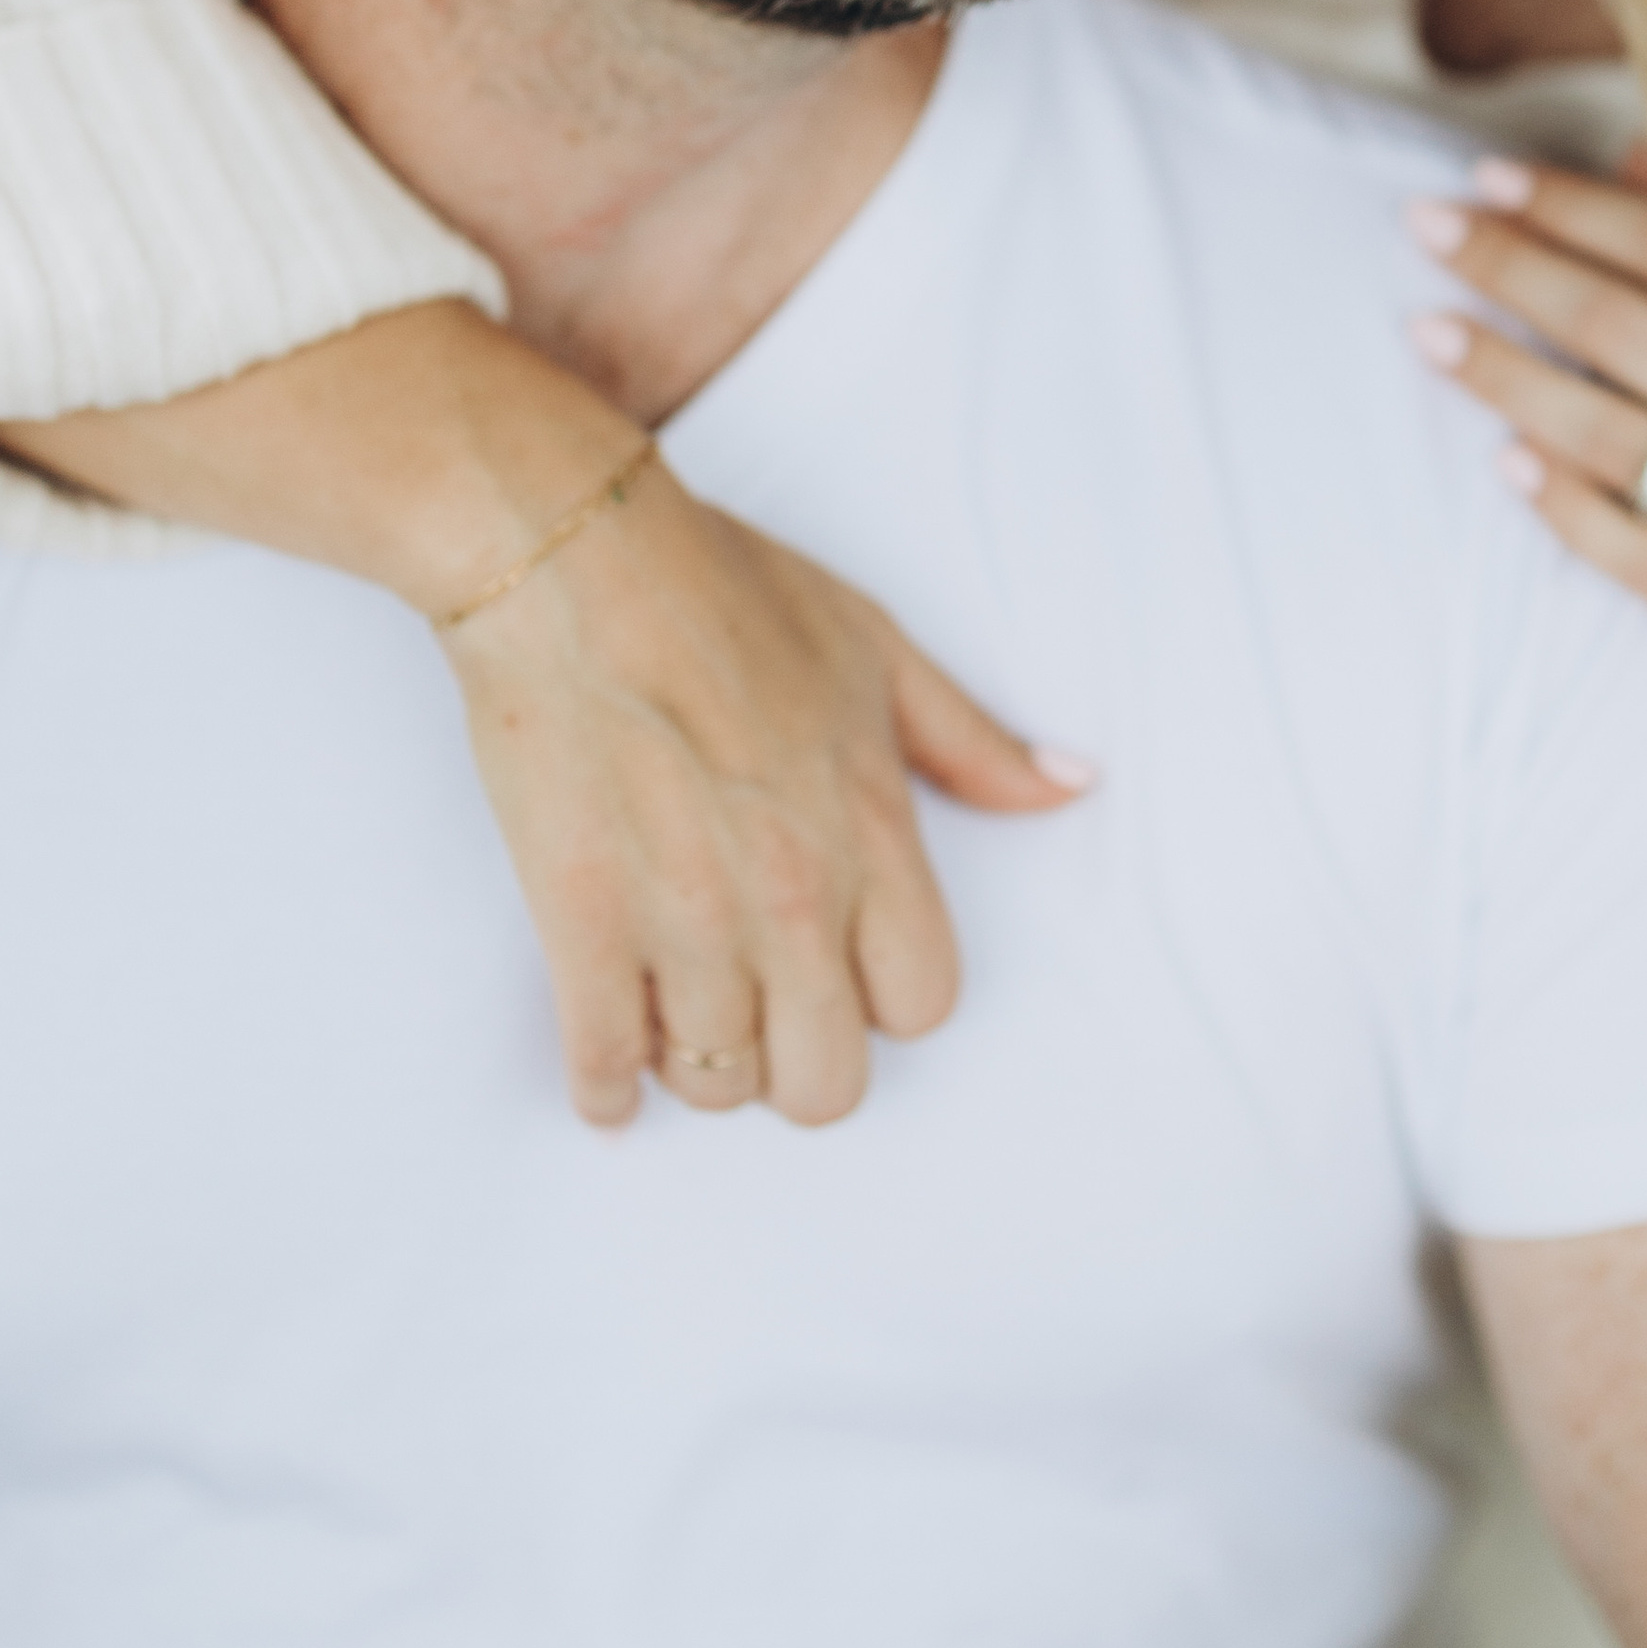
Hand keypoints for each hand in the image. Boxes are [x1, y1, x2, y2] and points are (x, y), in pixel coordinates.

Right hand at [444, 458, 1088, 1128]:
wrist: (575, 561)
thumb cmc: (724, 592)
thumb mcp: (877, 650)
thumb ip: (973, 740)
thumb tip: (1071, 786)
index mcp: (871, 836)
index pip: (921, 1004)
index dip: (884, 999)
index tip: (844, 969)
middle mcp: (792, 900)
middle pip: (825, 1081)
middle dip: (797, 1062)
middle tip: (762, 1015)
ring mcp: (685, 921)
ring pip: (716, 1082)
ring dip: (698, 1062)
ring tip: (679, 1009)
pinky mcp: (582, 926)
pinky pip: (604, 1064)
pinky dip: (604, 1085)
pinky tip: (607, 1073)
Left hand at [1406, 145, 1646, 778]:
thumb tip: (1636, 153)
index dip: (1578, 207)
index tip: (1491, 175)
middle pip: (1629, 329)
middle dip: (1514, 267)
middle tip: (1428, 226)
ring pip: (1617, 438)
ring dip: (1507, 379)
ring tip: (1429, 332)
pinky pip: (1642, 557)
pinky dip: (1567, 508)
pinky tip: (1504, 462)